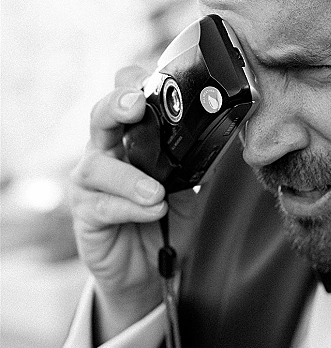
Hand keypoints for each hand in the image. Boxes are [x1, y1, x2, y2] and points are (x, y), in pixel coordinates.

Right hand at [69, 66, 197, 341]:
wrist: (148, 269)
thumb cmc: (165, 219)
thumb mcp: (190, 186)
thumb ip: (200, 160)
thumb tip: (228, 133)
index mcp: (130, 137)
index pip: (124, 96)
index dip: (132, 83)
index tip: (151, 78)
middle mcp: (104, 152)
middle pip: (100, 116)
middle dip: (117, 105)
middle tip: (136, 106)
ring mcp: (90, 183)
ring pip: (97, 165)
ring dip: (129, 178)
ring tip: (157, 193)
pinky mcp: (85, 215)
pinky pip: (101, 206)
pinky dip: (129, 207)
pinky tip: (153, 210)